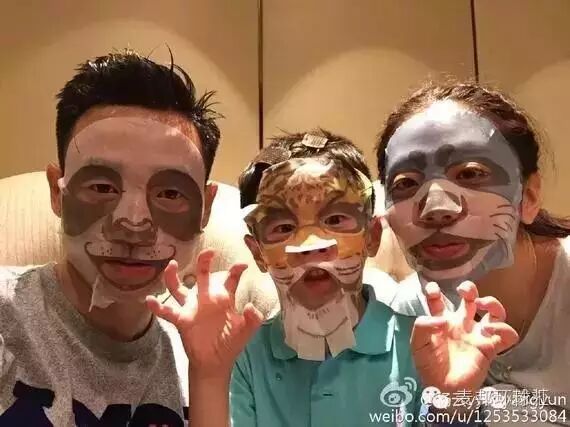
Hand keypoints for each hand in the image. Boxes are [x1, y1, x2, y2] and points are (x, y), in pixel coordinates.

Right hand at [146, 249, 263, 377]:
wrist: (216, 362)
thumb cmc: (231, 343)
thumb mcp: (246, 331)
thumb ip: (252, 318)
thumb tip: (249, 306)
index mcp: (224, 298)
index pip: (230, 279)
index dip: (236, 270)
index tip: (242, 265)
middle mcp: (207, 298)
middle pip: (203, 275)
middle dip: (204, 262)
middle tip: (209, 251)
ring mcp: (193, 308)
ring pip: (179, 288)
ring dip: (173, 276)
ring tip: (172, 264)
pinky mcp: (182, 320)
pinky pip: (167, 312)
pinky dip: (157, 307)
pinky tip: (149, 300)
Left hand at [411, 281, 518, 394]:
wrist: (443, 390)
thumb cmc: (429, 366)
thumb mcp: (417, 344)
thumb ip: (423, 327)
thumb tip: (442, 319)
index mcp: (441, 321)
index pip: (438, 300)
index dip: (434, 291)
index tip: (432, 290)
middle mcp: (461, 324)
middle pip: (470, 298)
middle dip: (470, 289)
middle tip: (466, 293)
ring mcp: (477, 335)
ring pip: (494, 311)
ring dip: (493, 303)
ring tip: (482, 306)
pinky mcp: (490, 348)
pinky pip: (508, 335)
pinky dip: (504, 329)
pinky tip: (489, 331)